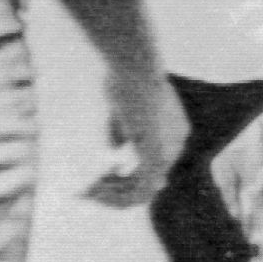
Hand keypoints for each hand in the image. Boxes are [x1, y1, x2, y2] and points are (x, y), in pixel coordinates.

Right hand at [97, 70, 186, 209]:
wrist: (134, 64)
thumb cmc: (124, 76)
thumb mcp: (122, 107)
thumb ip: (122, 132)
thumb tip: (116, 152)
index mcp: (174, 132)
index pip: (152, 167)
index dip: (124, 178)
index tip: (98, 175)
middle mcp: (177, 145)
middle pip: (148, 183)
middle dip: (114, 191)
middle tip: (86, 192)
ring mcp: (169, 152)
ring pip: (142, 193)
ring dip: (111, 197)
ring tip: (85, 193)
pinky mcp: (156, 156)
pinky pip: (139, 191)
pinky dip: (114, 196)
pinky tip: (92, 190)